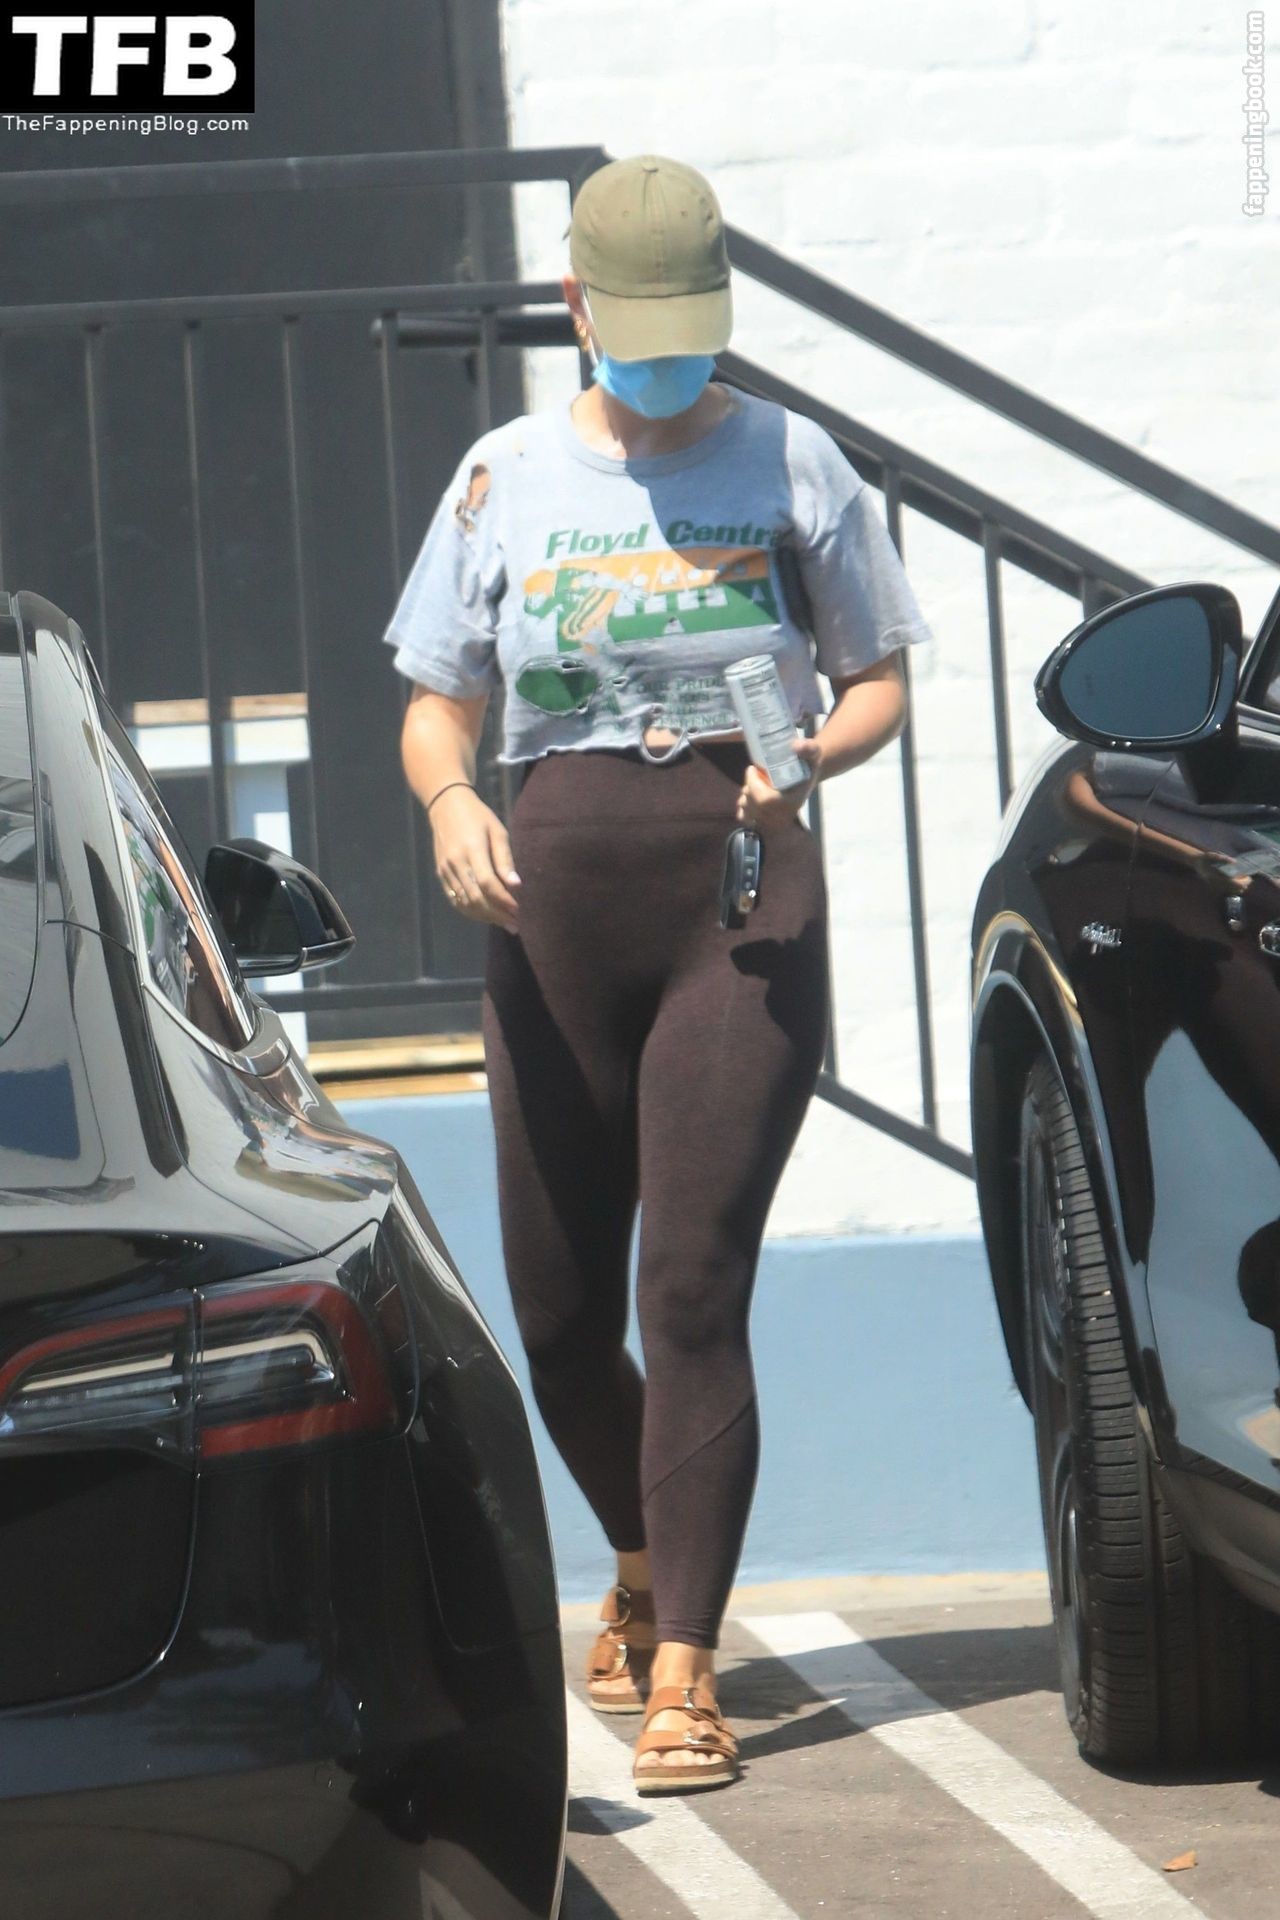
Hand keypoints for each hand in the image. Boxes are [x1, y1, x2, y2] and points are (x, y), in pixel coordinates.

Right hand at [431, 787, 521, 932]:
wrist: (445, 806)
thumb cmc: (478, 817)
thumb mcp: (497, 831)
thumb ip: (505, 859)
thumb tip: (516, 886)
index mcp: (472, 849)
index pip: (488, 883)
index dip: (504, 900)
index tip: (519, 910)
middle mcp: (456, 862)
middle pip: (476, 897)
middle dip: (497, 914)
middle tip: (516, 924)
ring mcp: (445, 870)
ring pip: (465, 902)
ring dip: (486, 917)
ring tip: (505, 923)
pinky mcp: (441, 874)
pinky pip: (455, 899)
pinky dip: (471, 911)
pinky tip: (486, 916)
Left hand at [734, 737, 822, 834]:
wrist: (807, 778)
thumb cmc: (808, 765)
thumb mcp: (812, 753)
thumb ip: (808, 748)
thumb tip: (796, 746)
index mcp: (792, 802)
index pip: (764, 798)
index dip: (753, 783)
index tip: (752, 768)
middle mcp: (782, 815)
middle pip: (752, 803)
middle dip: (749, 786)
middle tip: (754, 774)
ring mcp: (773, 822)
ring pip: (746, 810)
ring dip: (746, 795)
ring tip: (755, 785)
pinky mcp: (766, 824)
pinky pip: (745, 818)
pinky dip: (743, 807)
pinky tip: (751, 797)